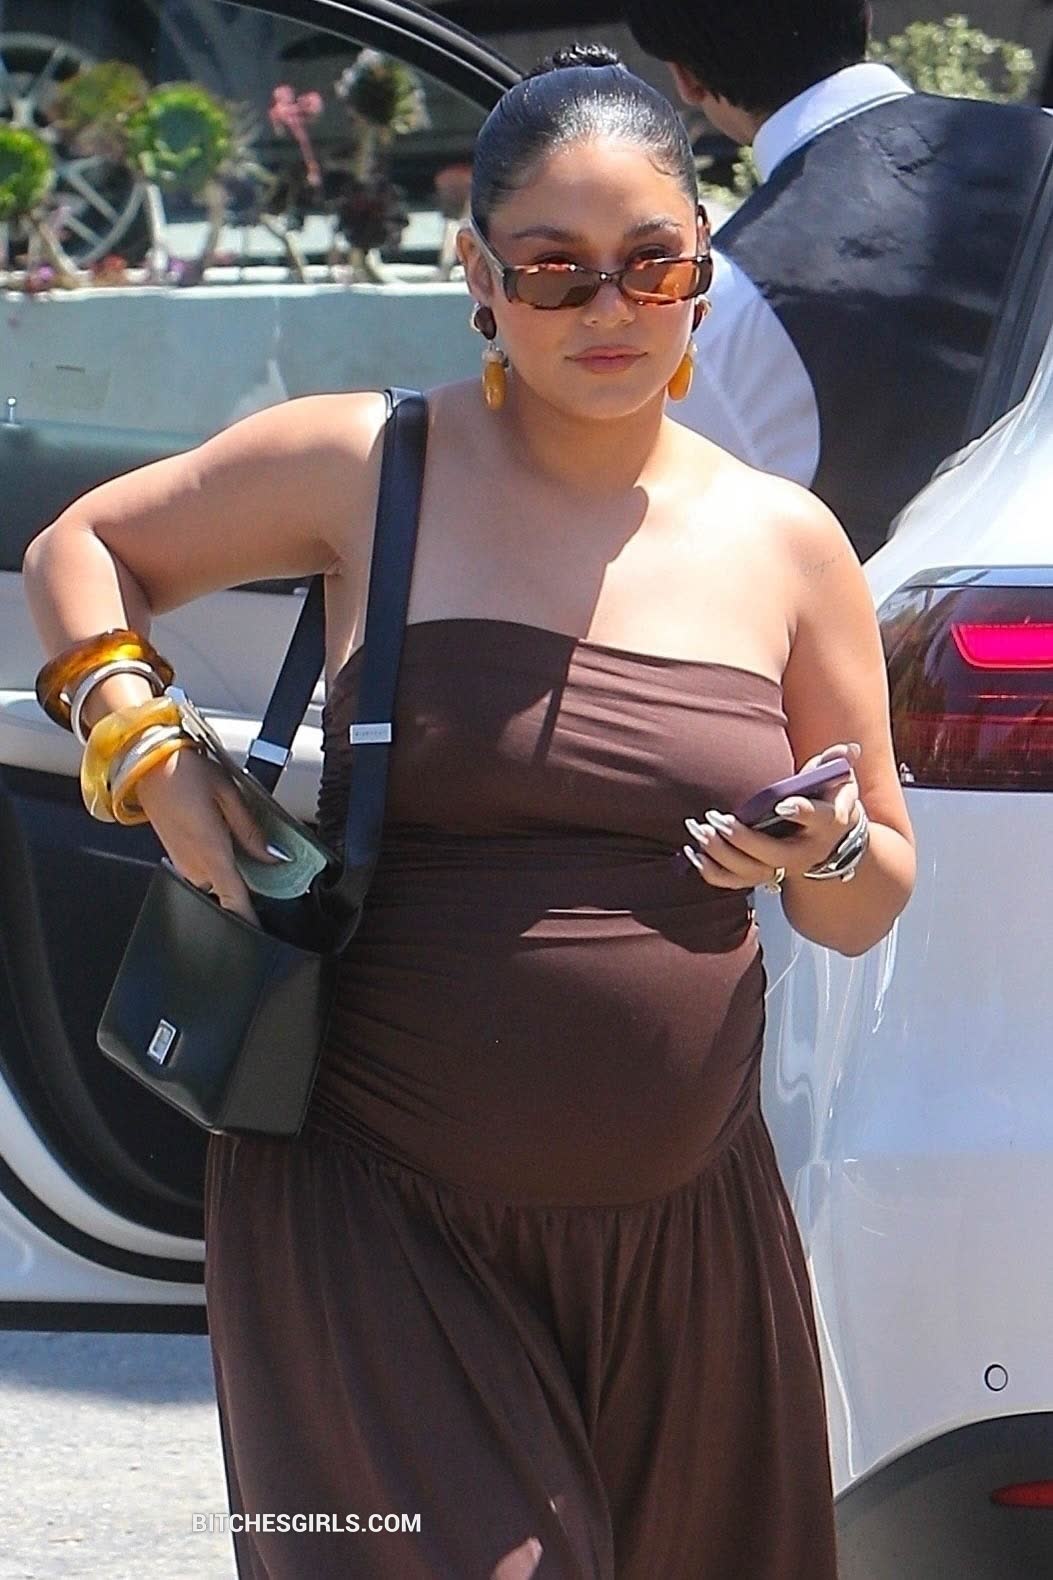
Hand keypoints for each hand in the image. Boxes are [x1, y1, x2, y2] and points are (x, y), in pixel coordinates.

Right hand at [135, 747, 283, 925]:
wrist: (147, 763)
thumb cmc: (186, 771)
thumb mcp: (229, 795)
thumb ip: (251, 831)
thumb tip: (273, 856)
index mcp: (211, 851)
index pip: (234, 899)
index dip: (249, 919)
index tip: (261, 932)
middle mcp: (194, 863)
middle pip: (228, 891)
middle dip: (247, 884)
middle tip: (266, 864)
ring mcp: (182, 862)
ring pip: (216, 881)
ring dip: (231, 871)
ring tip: (242, 840)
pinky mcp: (175, 855)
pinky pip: (203, 870)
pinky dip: (217, 863)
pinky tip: (224, 837)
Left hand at [682, 742, 862, 890]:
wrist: (829, 842)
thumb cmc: (827, 802)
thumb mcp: (837, 781)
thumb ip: (835, 762)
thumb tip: (848, 748)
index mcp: (825, 823)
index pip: (817, 817)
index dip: (802, 811)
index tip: (783, 804)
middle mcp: (804, 852)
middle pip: (773, 853)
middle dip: (743, 839)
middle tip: (717, 819)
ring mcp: (783, 868)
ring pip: (750, 871)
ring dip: (721, 854)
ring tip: (699, 830)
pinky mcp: (763, 875)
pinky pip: (734, 882)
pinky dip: (711, 872)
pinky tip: (695, 852)